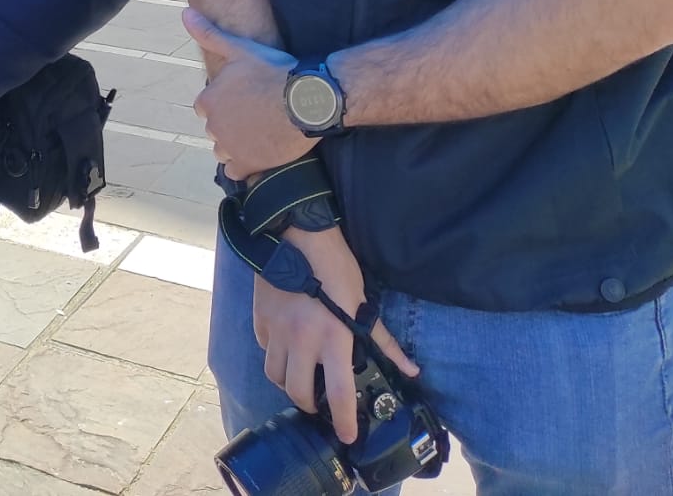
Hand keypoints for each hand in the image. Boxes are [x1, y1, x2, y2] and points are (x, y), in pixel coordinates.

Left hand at [185, 10, 313, 179]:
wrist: (306, 99)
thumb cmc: (274, 71)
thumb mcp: (238, 48)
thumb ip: (208, 34)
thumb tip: (185, 13)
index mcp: (207, 101)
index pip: (206, 107)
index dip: (225, 103)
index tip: (244, 98)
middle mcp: (213, 127)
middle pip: (216, 128)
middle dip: (230, 123)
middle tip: (255, 114)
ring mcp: (230, 147)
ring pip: (223, 150)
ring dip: (235, 144)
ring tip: (259, 133)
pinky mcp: (248, 164)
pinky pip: (235, 171)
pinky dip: (243, 165)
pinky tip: (258, 153)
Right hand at [252, 227, 419, 444]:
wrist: (297, 235)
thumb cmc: (337, 268)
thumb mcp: (364, 303)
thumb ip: (383, 340)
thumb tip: (411, 370)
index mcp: (333, 339)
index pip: (339, 394)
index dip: (343, 421)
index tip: (346, 436)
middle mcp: (302, 341)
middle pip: (298, 392)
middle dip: (309, 405)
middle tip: (318, 403)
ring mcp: (277, 331)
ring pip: (275, 375)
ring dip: (288, 381)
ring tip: (299, 376)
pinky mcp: (261, 318)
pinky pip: (264, 348)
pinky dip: (274, 354)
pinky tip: (285, 347)